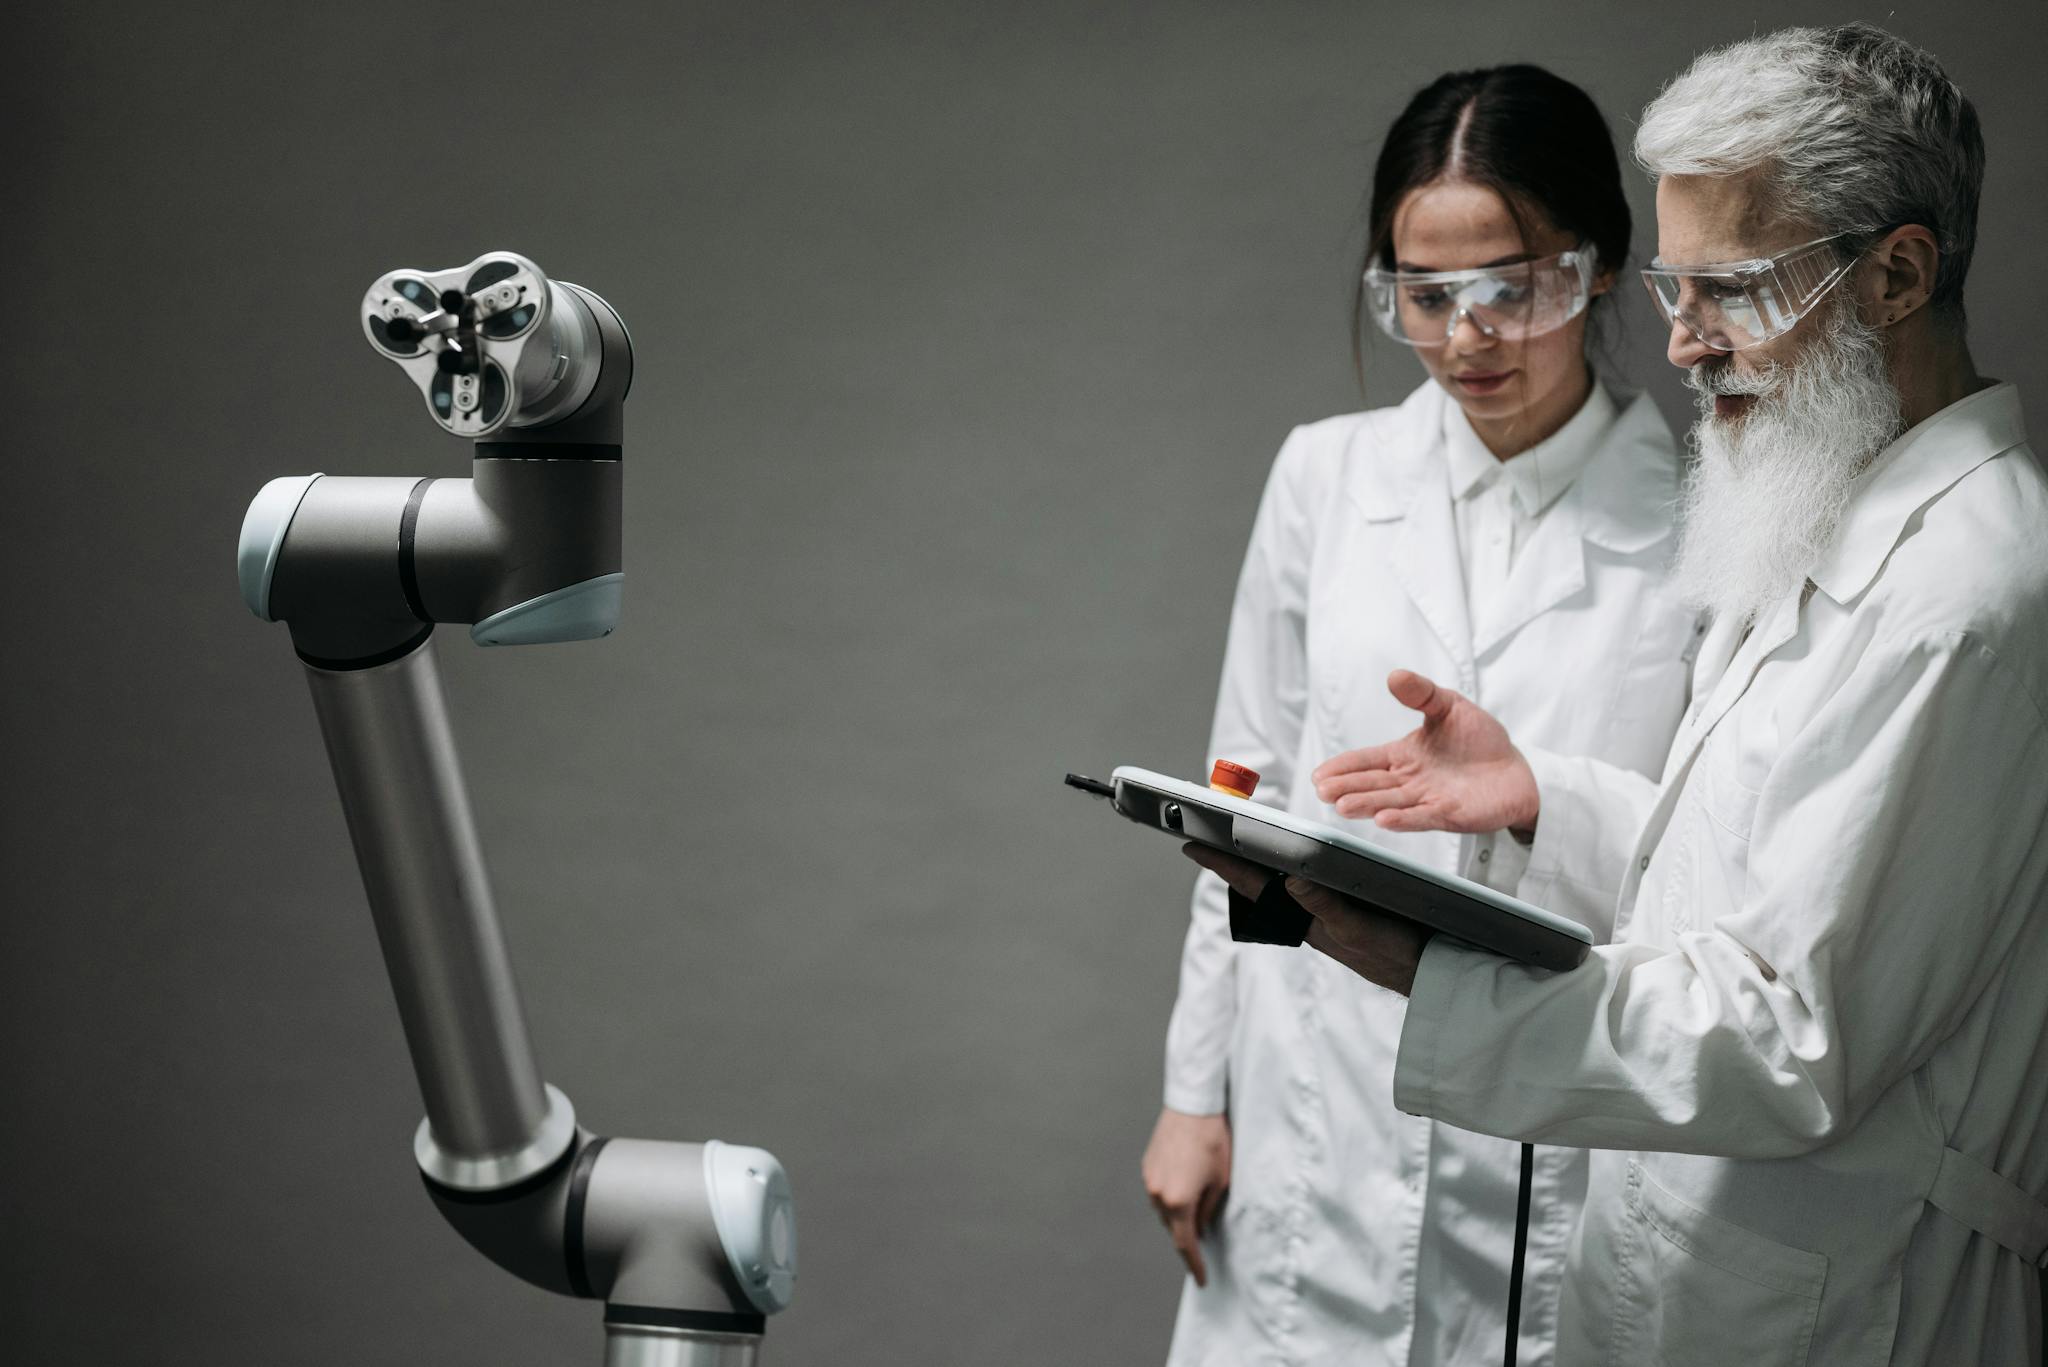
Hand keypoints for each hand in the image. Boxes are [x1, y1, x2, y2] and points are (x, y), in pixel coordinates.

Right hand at [1142, 1107, 1231, 1286]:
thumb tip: (1200, 1226)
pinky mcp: (1147, 1166)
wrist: (1193, 1105)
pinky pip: (1159, 1191)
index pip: (1185, 1243)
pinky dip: (1171, 1195)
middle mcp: (1158, 1194)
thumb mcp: (1220, 1180)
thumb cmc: (1213, 1142)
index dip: (1194, 1264)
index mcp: (1178, 1201)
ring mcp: (1149, 1180)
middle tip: (1205, 1237)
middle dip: (1189, 1234)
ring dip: (1179, 1213)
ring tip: (1198, 1202)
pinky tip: (1186, 1182)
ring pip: (1164, 1209)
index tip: (1201, 1278)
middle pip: (1173, 1226)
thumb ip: (1208, 1210)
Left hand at [1184, 845, 1430, 995]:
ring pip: (1281, 888)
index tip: (1191, 845)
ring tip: (1235, 849)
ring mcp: (1326, 916)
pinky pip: (1307, 889)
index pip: (1255, 886)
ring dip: (1258, 867)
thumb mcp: (1360, 929)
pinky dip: (1292, 872)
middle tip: (1205, 840)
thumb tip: (1289, 879)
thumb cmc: (1398, 956)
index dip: (1223, 864)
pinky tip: (1291, 866)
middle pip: (1261, 884)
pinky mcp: (1345, 914)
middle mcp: (1310, 916)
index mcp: (1306, 919)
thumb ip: (1326, 906)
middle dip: (1233, 862)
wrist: (1432, 974)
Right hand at [1312, 669, 1538, 834]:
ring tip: (1344, 805)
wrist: (1517, 770)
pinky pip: (1421, 817)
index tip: (1320, 774)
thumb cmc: (1480, 741)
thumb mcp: (1449, 706)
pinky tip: (1384, 819)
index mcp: (1404, 756)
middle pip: (1371, 784)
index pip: (1366, 761)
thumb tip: (1396, 675)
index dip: (1342, 767)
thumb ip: (1422, 693)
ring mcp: (1426, 798)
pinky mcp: (1448, 814)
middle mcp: (1410, 780)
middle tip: (1324, 791)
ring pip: (1390, 802)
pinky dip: (1402, 819)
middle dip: (1346, 787)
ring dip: (1366, 804)